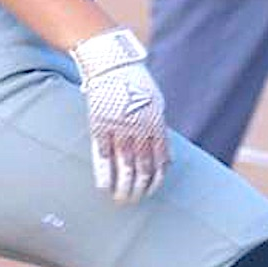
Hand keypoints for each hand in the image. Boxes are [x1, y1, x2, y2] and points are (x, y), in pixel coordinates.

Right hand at [69, 27, 168, 203]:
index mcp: (156, 124)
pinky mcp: (99, 127)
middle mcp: (140, 129)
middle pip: (142, 168)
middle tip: (133, 201)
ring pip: (123, 167)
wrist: (111, 64)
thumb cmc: (136, 84)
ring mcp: (119, 129)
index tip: (149, 193)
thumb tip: (168, 160)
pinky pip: (102, 157)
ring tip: (120, 200)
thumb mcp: (157, 104)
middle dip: (139, 190)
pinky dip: (104, 174)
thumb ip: (161, 132)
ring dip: (123, 187)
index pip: (160, 162)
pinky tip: (104, 187)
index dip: (155, 181)